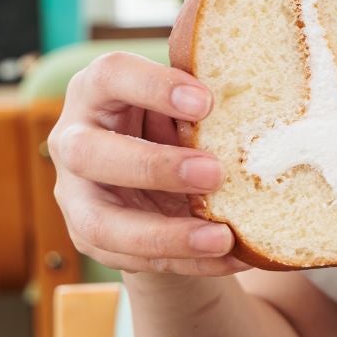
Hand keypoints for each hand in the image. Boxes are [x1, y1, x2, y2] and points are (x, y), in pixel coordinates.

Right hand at [46, 51, 249, 276]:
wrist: (156, 173)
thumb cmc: (174, 119)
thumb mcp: (183, 104)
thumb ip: (203, 103)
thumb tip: (263, 98)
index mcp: (97, 89)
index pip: (111, 75)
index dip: (154, 86)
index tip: (207, 102)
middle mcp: (73, 139)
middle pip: (89, 152)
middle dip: (154, 166)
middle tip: (215, 174)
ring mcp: (75, 194)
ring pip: (102, 223)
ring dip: (166, 234)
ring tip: (223, 237)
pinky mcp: (90, 237)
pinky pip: (133, 259)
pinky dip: (187, 261)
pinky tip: (229, 256)